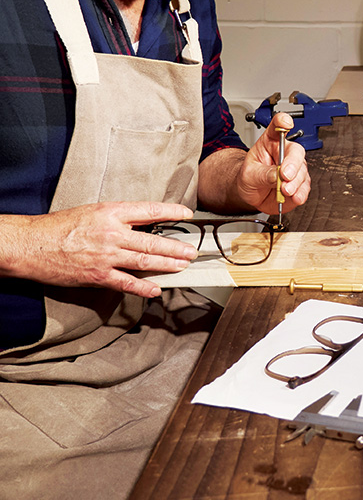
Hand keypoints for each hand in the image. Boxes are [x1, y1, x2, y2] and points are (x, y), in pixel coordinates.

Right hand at [0, 201, 198, 298]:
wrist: (32, 244)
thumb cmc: (60, 226)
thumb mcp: (93, 211)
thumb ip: (119, 218)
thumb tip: (144, 224)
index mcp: (111, 212)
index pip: (149, 210)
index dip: (171, 212)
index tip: (187, 215)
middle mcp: (112, 233)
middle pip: (153, 240)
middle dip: (176, 247)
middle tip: (193, 251)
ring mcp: (106, 256)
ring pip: (145, 261)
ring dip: (168, 265)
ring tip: (183, 266)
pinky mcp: (97, 275)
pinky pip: (126, 283)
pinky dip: (143, 287)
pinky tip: (157, 289)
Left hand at [234, 113, 310, 213]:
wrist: (252, 194)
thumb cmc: (250, 177)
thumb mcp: (249, 174)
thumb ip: (263, 174)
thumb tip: (277, 175)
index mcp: (271, 142)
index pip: (277, 127)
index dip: (283, 122)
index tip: (286, 123)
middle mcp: (285, 153)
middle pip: (296, 152)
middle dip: (293, 165)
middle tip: (285, 176)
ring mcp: (294, 168)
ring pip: (302, 172)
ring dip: (295, 183)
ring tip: (285, 190)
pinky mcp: (299, 184)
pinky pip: (305, 187)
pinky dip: (300, 193)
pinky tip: (295, 197)